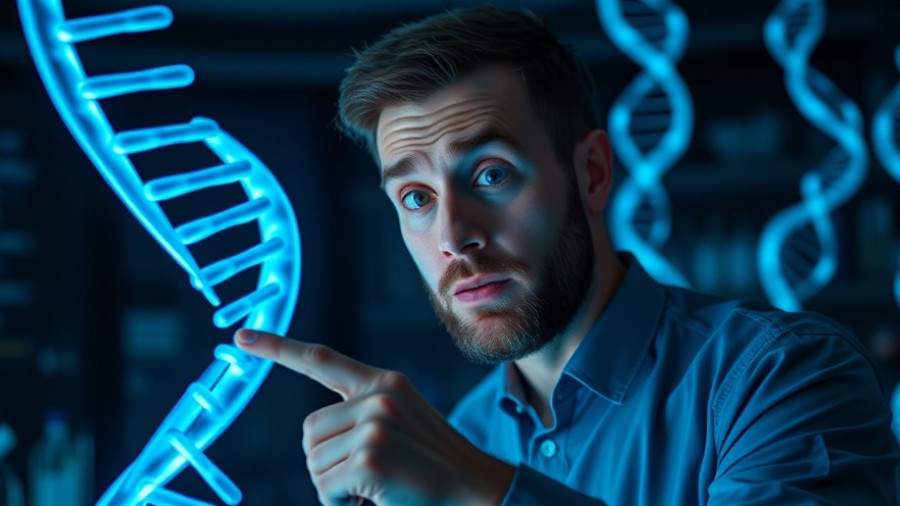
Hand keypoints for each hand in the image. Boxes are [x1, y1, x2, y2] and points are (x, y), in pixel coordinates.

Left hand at [234, 329, 515, 505]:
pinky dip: (340, 502)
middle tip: (369, 477)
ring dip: (335, 486)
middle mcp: (379, 395)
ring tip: (377, 487)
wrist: (479, 491)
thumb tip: (315, 439)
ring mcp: (375, 423)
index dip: (279, 348)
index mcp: (385, 382)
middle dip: (327, 463)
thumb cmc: (435, 468)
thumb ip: (362, 415)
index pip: (322, 360)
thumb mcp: (402, 424)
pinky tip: (375, 498)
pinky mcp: (370, 455)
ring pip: (313, 461)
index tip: (242, 338)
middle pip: (309, 431)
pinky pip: (325, 486)